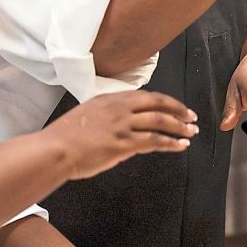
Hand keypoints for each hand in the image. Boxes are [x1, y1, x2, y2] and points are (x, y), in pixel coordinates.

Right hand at [43, 91, 198, 179]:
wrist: (54, 150)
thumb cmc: (64, 138)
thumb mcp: (87, 116)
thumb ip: (107, 118)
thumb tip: (124, 129)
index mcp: (110, 98)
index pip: (145, 96)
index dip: (164, 101)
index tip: (176, 107)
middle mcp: (119, 107)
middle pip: (157, 103)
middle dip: (178, 109)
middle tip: (191, 117)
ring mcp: (122, 124)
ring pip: (159, 121)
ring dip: (179, 126)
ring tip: (191, 132)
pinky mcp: (123, 143)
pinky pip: (154, 140)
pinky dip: (171, 143)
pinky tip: (180, 145)